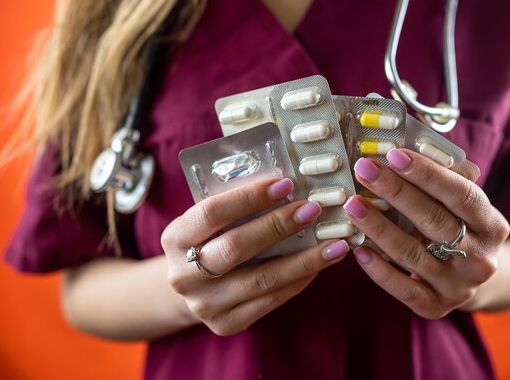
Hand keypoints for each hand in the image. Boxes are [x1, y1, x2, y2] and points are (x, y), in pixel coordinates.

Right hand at [161, 178, 348, 334]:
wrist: (189, 285)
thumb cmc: (207, 240)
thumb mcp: (207, 220)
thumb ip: (236, 204)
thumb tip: (289, 185)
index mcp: (174, 237)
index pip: (213, 212)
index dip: (250, 197)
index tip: (286, 184)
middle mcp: (184, 274)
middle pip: (236, 248)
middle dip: (278, 226)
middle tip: (313, 210)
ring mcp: (204, 304)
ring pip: (261, 280)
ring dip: (303, 260)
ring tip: (335, 244)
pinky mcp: (225, 324)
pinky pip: (270, 301)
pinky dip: (299, 280)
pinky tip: (319, 265)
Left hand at [343, 149, 509, 318]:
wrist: (470, 278)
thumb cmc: (458, 227)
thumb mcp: (462, 203)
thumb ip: (444, 176)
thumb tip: (403, 140)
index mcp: (492, 224)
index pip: (461, 194)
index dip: (427, 174)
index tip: (393, 154)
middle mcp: (481, 258)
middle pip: (434, 221)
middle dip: (395, 192)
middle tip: (363, 170)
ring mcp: (459, 286)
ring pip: (412, 254)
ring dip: (378, 227)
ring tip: (352, 205)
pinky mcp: (436, 306)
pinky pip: (402, 288)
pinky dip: (378, 269)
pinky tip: (357, 248)